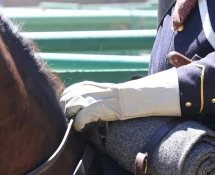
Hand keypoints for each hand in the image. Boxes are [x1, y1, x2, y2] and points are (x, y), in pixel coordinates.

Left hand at [60, 70, 180, 130]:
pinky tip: (79, 127)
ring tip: (71, 120)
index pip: (77, 87)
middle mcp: (99, 89)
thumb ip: (106, 95)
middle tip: (66, 114)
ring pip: (76, 102)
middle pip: (73, 94)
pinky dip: (79, 121)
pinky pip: (87, 114)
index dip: (69, 96)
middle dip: (66, 105)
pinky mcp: (107, 107)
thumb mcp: (118, 93)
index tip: (67, 104)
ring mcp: (103, 98)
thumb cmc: (136, 96)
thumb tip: (96, 103)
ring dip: (71, 112)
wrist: (148, 96)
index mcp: (101, 85)